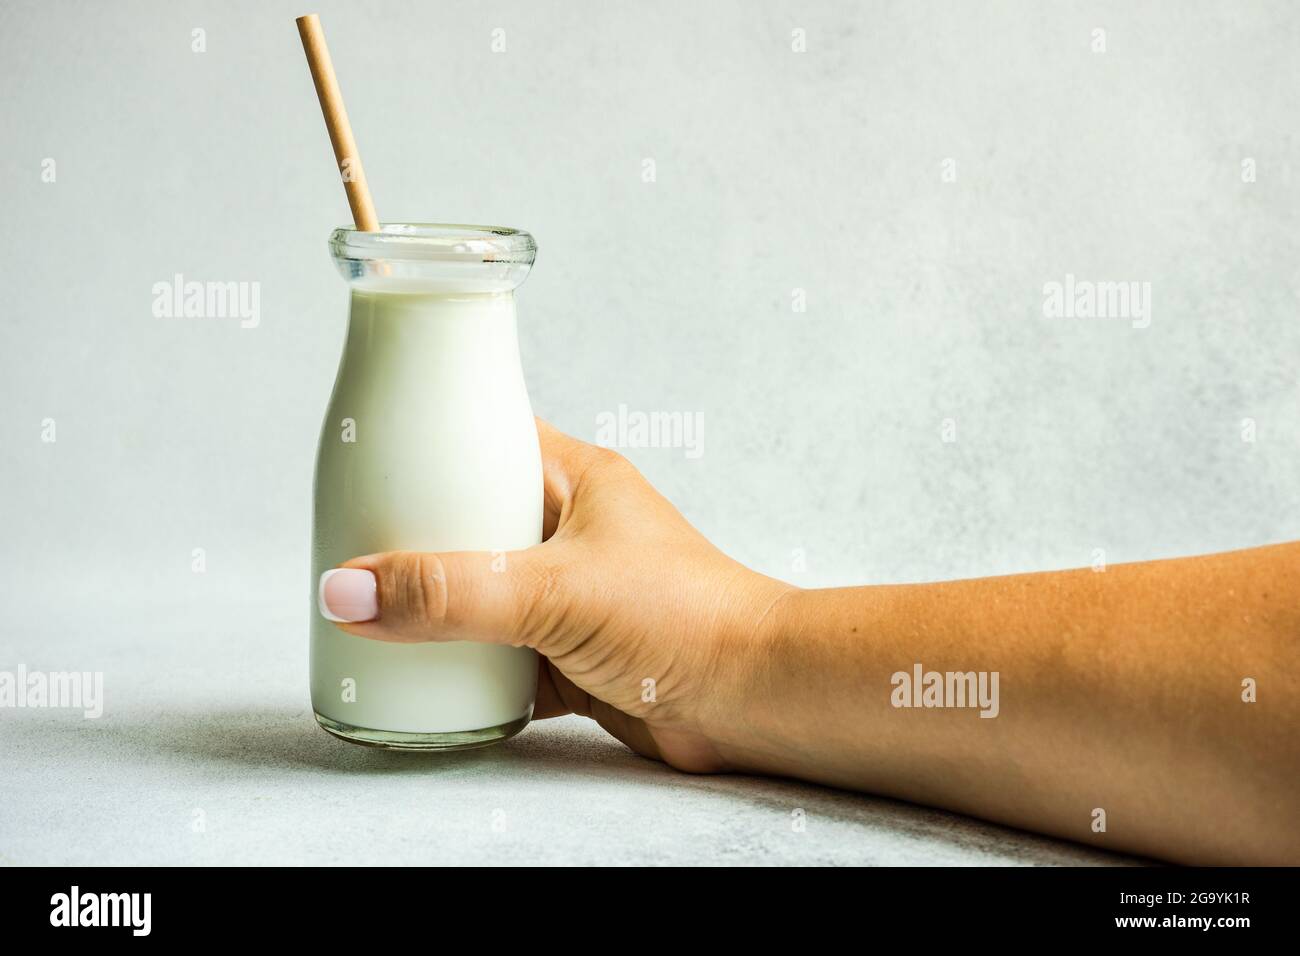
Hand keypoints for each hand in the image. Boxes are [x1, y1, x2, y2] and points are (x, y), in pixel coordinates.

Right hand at [324, 419, 794, 771]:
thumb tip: (348, 591)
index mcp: (573, 481)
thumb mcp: (554, 591)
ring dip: (434, 609)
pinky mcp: (568, 656)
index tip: (361, 460)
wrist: (752, 700)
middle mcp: (568, 533)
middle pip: (469, 525)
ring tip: (367, 614)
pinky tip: (418, 675)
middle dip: (413, 542)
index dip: (425, 447)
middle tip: (347, 550)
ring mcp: (567, 596)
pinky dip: (461, 668)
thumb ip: (452, 593)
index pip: (486, 441)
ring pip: (479, 594)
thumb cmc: (683, 617)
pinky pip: (496, 656)